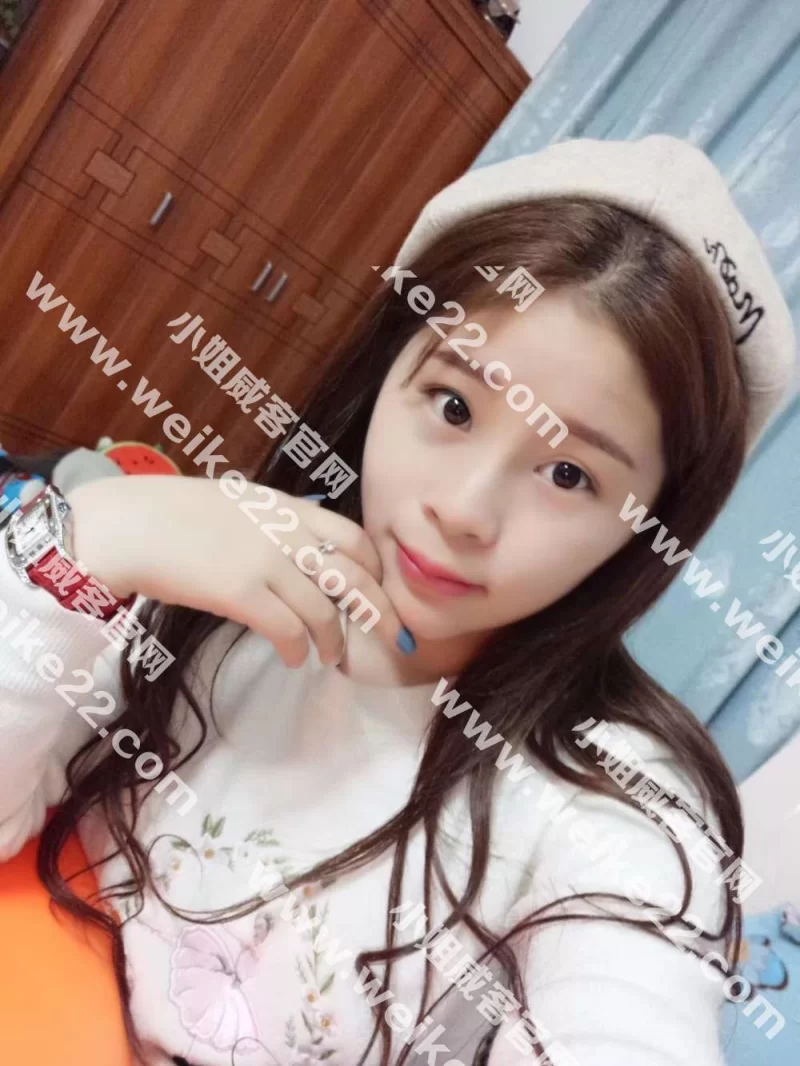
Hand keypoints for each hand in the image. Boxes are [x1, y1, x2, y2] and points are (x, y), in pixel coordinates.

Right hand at [65, 474, 410, 668]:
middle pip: (354, 577)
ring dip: (334, 641)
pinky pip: (288, 630)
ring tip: (331, 656)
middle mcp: (286, 533)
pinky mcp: (241, 594)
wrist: (129, 524)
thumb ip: (278, 523)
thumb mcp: (241, 504)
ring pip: (324, 611)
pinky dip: (298, 650)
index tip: (381, 593)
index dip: (375, 571)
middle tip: (394, 639)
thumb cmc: (175, 515)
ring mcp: (266, 563)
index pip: (354, 538)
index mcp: (288, 507)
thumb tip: (304, 552)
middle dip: (380, 612)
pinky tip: (295, 659)